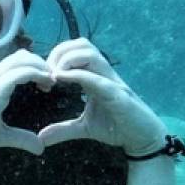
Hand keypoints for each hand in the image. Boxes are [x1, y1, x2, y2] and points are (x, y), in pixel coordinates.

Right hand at [0, 49, 53, 163]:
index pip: (17, 64)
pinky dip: (34, 72)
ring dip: (40, 64)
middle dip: (41, 62)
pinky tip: (46, 80)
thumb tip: (40, 147)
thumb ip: (20, 138)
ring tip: (52, 78)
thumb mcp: (0, 137)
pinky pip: (16, 74)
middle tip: (54, 79)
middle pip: (21, 56)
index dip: (35, 68)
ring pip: (20, 60)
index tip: (49, 83)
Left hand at [39, 38, 167, 156]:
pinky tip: (62, 79)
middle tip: (47, 73)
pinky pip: (98, 78)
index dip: (56, 56)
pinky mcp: (118, 95)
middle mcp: (103, 74)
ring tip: (55, 75)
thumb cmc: (117, 128)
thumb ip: (63, 129)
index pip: (76, 50)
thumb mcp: (84, 128)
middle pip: (82, 44)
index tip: (43, 77)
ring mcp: (111, 81)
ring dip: (67, 60)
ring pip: (90, 54)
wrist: (142, 139)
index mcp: (95, 76)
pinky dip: (78, 75)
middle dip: (59, 53)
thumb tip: (41, 138)